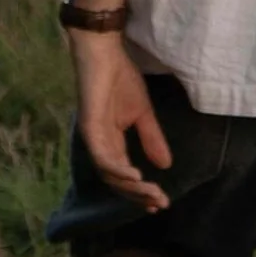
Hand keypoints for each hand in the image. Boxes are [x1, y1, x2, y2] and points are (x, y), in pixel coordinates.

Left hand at [72, 36, 173, 212]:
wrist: (105, 52)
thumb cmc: (121, 78)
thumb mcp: (143, 113)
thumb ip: (152, 138)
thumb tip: (166, 165)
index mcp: (111, 142)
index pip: (124, 174)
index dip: (140, 191)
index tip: (160, 203)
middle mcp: (99, 145)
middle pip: (116, 181)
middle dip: (138, 195)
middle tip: (159, 204)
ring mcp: (93, 138)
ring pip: (109, 173)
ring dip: (130, 187)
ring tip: (150, 193)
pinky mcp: (89, 128)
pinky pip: (102, 157)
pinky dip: (118, 169)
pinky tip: (135, 176)